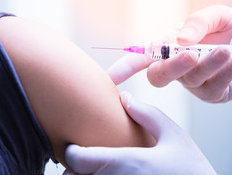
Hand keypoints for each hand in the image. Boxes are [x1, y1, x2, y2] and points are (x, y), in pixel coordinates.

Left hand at [63, 92, 215, 174]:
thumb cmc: (192, 170)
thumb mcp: (174, 136)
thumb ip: (147, 114)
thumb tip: (125, 97)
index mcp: (126, 163)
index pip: (76, 159)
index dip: (72, 151)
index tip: (76, 145)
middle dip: (74, 167)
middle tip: (84, 158)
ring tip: (95, 168)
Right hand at [108, 5, 231, 102]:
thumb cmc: (229, 28)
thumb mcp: (216, 16)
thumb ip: (198, 21)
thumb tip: (181, 40)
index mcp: (168, 46)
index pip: (140, 58)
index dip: (123, 68)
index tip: (108, 78)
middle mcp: (175, 66)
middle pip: (158, 76)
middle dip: (171, 67)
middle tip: (190, 55)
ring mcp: (192, 82)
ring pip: (190, 80)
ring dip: (208, 65)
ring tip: (226, 52)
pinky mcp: (212, 94)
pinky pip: (213, 88)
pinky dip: (224, 74)